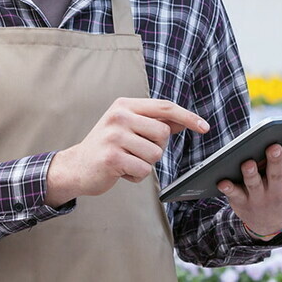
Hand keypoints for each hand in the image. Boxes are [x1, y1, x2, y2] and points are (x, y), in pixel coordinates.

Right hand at [45, 98, 208, 206]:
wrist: (76, 166)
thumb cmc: (109, 146)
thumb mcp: (129, 127)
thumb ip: (154, 122)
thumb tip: (183, 121)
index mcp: (125, 105)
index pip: (165, 107)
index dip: (187, 117)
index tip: (205, 127)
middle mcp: (119, 116)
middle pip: (163, 134)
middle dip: (156, 148)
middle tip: (137, 151)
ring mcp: (114, 136)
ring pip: (154, 154)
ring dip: (145, 164)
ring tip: (127, 161)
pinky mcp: (112, 158)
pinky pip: (143, 170)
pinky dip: (136, 176)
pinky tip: (121, 172)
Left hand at [217, 130, 281, 238]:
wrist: (273, 222)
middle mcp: (279, 190)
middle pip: (276, 174)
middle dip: (275, 160)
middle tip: (274, 146)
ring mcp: (260, 197)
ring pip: (254, 184)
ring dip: (251, 174)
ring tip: (248, 162)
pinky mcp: (242, 201)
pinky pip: (234, 195)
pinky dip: (228, 189)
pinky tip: (222, 180)